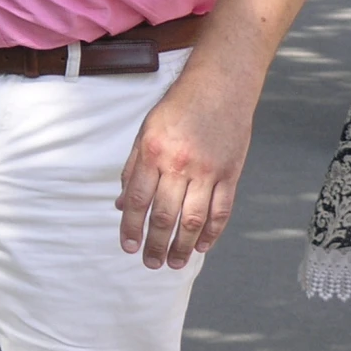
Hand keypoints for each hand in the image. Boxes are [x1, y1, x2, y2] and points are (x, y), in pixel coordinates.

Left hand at [117, 66, 254, 268]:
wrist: (220, 87)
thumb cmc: (178, 107)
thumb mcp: (145, 132)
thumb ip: (132, 169)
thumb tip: (119, 203)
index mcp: (153, 153)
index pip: (137, 200)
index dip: (131, 227)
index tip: (128, 246)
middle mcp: (179, 165)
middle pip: (165, 215)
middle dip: (156, 244)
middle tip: (150, 263)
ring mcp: (208, 171)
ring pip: (194, 219)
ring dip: (183, 246)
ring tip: (175, 263)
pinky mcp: (231, 174)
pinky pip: (221, 211)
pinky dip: (212, 232)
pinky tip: (201, 246)